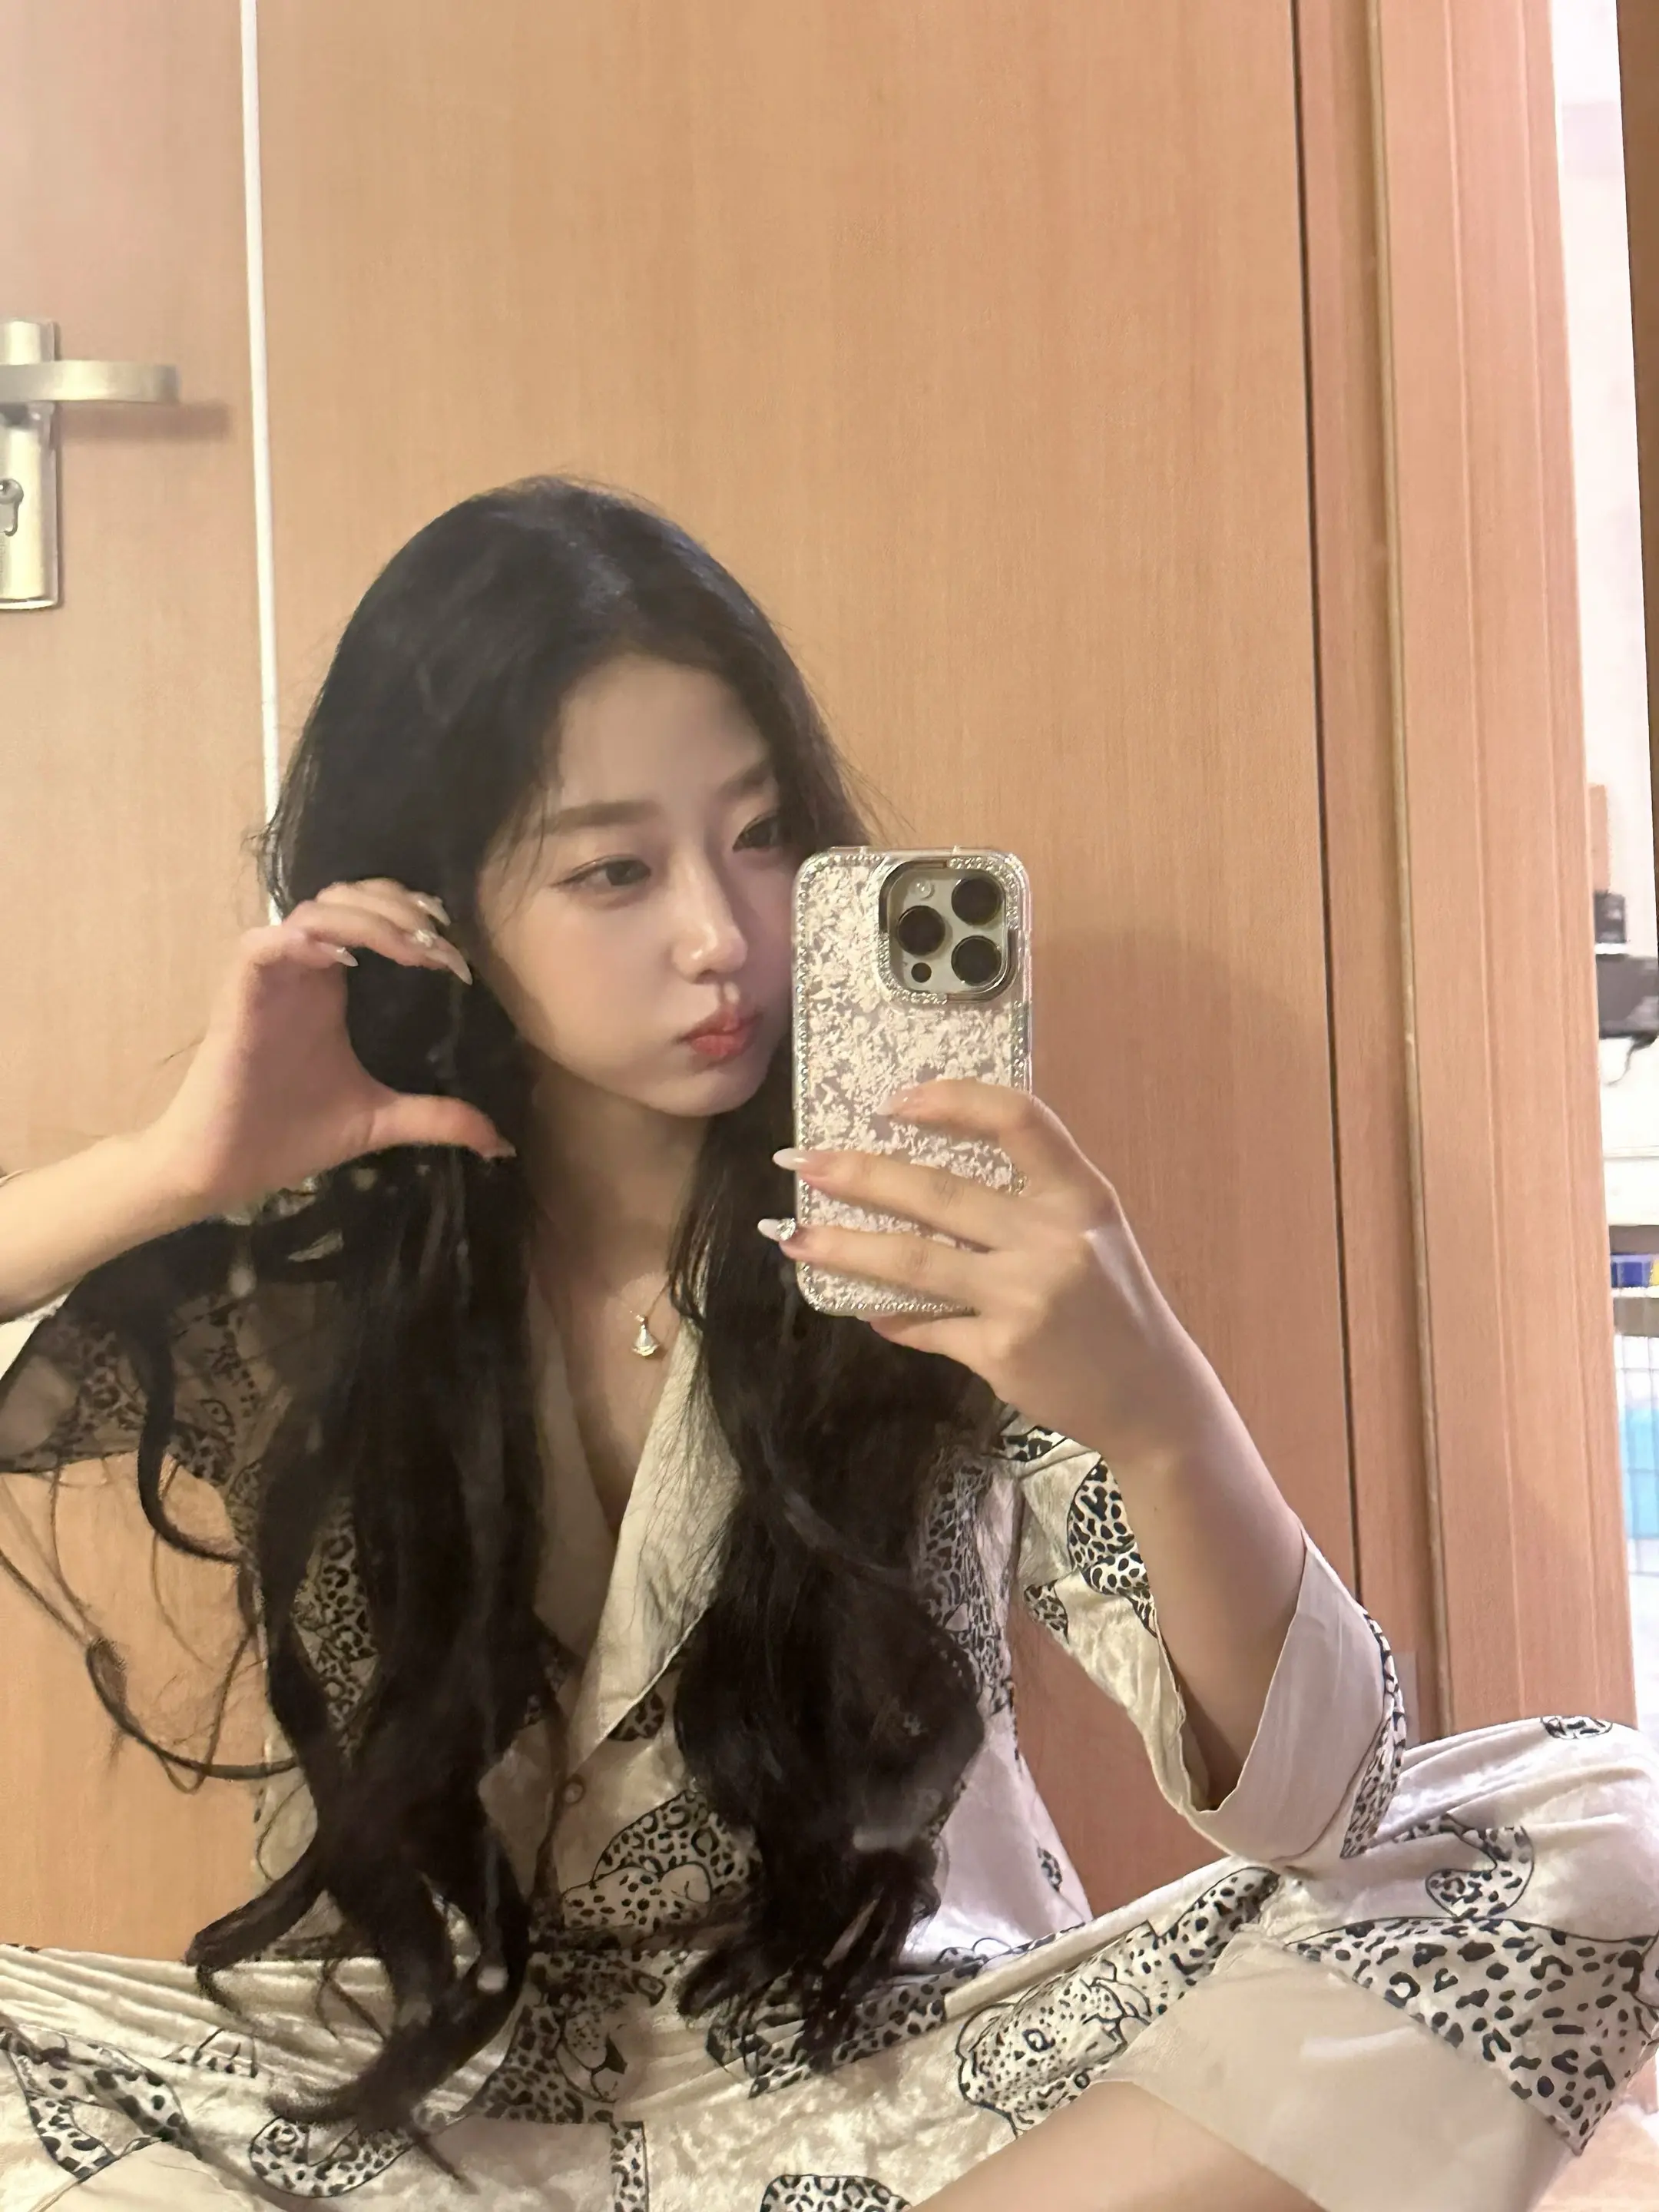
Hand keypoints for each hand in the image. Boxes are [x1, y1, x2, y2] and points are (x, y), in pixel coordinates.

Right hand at [140, 878, 513, 1215]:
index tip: (456, 960)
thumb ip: (438, 1117)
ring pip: (314, 910)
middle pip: (347, 898)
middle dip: (398, 909)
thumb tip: (500, 1142)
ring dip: (366, 919)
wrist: (224, 1170)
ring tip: (410, 948)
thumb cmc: (290, 1135)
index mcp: (331, 986)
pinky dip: (305, 940)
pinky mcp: (237, 994)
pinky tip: (345, 960)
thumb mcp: (381, 1119)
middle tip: (439, 945)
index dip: (413, 920)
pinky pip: (265, 943)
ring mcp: (269, 978)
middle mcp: (302, 970)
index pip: (371, 917)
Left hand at [767, 1079, 1218, 1466]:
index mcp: (1080, 1195)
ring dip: (845, 1248)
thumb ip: (1027, 1196)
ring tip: (793, 1239)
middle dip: (859, 1175)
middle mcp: (1053, 1240)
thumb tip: (918, 1176)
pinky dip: (891, 1316)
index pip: (1017, 1120)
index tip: (894, 1101)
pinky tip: (863, 1309)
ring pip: (914, 1262)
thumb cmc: (1112, 1300)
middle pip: (940, 1194)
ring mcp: (1024, 1298)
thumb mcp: (1090, 1230)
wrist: (1149, 1395)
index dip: (952, 1100)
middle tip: (801, 1164)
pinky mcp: (1001, 1352)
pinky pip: (926, 1326)